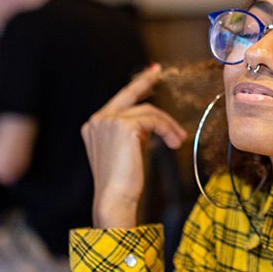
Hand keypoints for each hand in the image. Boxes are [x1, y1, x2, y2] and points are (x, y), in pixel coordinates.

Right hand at [82, 64, 187, 227]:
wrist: (115, 199)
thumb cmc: (123, 182)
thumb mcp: (127, 151)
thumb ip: (133, 133)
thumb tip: (151, 122)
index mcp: (94, 126)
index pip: (119, 101)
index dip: (136, 87)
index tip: (150, 75)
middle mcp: (97, 120)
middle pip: (128, 94)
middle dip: (145, 81)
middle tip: (158, 72)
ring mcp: (107, 121)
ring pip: (147, 111)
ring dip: (168, 125)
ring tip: (178, 140)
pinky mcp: (123, 127)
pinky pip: (153, 120)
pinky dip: (167, 130)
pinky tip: (174, 143)